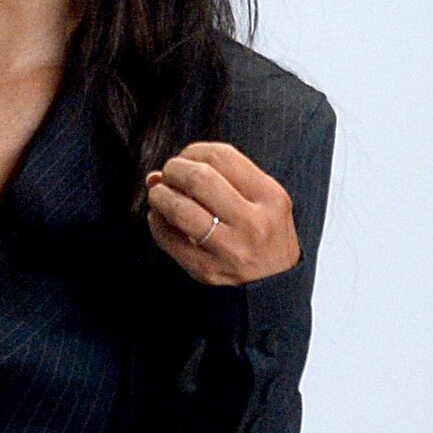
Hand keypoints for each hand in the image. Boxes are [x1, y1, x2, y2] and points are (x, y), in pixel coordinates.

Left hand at [145, 142, 299, 286]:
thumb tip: (161, 172)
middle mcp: (252, 223)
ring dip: (160, 195)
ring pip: (179, 210)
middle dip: (174, 169)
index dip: (195, 151)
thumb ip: (223, 176)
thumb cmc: (265, 230)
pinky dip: (156, 222)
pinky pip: (168, 240)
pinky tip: (159, 217)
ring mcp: (229, 249)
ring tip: (159, 193)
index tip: (187, 157)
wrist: (276, 281)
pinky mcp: (207, 270)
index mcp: (269, 197)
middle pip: (199, 180)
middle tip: (169, 172)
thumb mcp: (263, 196)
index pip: (222, 158)